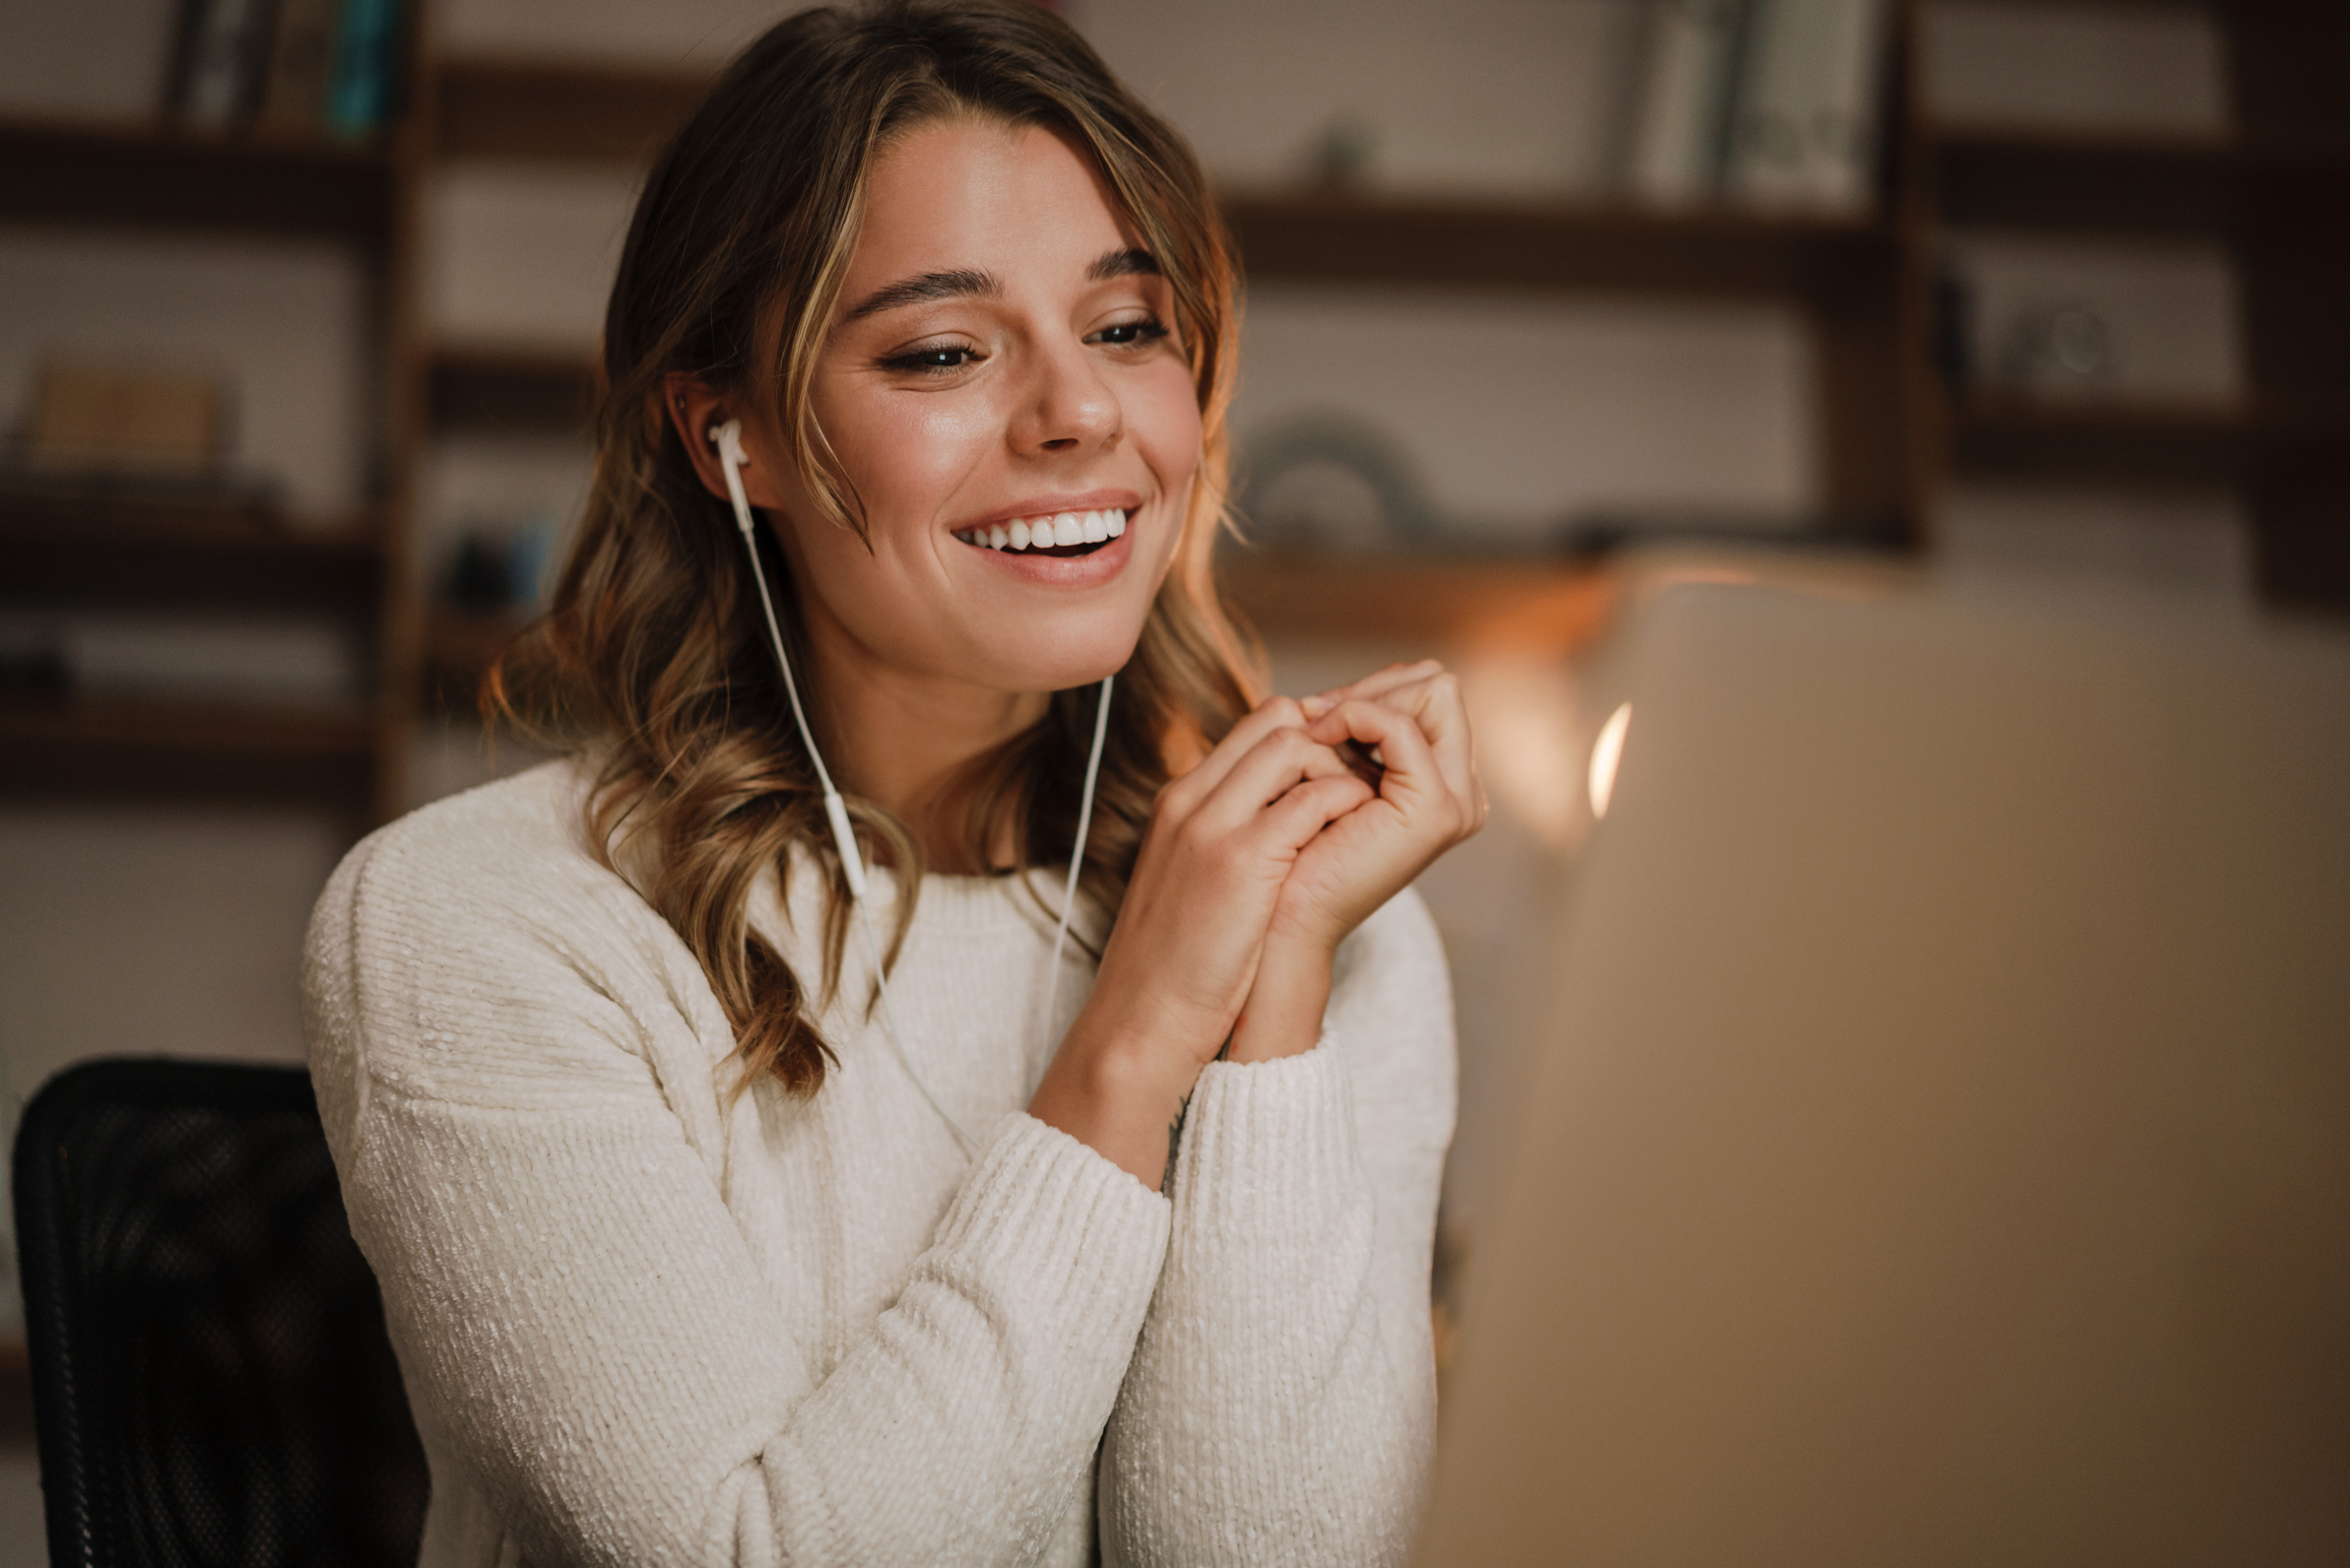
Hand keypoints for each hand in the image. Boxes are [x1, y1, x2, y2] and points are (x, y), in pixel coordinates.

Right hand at [1029, 695, 1373, 1184]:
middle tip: (1357, 787)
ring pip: (1294, 745)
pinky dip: (1344, 807)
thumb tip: (1281, 828)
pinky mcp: (1240, 859)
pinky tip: (1355, 838)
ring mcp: (1212, 824)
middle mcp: (1191, 799)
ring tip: (1357, 815)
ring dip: (1337, 772)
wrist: (1141, 1019)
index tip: (1332, 780)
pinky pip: (1312, 800)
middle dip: (1328, 743)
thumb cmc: (1173, 966)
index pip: (1252, 728)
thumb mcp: (1189, 884)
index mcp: (1178, 803)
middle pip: (1274, 718)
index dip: (1304, 742)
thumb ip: (1223, 842)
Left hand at [1228, 661, 1486, 1062]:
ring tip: (1313, 727)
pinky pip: (1401, 725)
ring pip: (1435, 690)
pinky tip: (1317, 737)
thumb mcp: (1325, 780)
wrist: (1277, 921)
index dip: (1373, 688)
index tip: (1316, 712)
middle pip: (1440, 684)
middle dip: (1374, 686)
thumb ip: (1350, 738)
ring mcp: (1457, 802)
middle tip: (1314, 714)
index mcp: (1442, 786)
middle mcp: (1462, 793)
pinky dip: (1356, 714)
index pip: (1430, 693)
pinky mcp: (1434, 809)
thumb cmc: (1288, 853)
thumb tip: (1341, 691)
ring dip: (1364, 698)